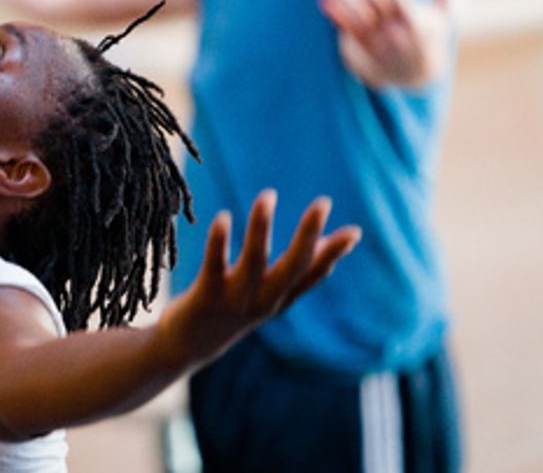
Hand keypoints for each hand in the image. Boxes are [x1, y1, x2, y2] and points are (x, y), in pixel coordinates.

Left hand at [159, 191, 360, 365]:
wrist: (187, 347)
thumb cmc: (232, 311)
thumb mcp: (270, 293)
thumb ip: (299, 270)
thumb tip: (331, 240)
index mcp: (280, 298)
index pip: (312, 275)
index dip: (333, 254)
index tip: (354, 231)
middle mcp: (264, 301)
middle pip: (293, 267)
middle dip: (308, 235)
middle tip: (323, 203)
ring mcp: (236, 300)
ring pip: (254, 261)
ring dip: (261, 227)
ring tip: (268, 195)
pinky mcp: (206, 296)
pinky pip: (214, 264)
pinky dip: (219, 241)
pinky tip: (223, 216)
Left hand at [318, 0, 466, 86]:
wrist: (417, 76)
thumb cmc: (430, 35)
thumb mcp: (443, 11)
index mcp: (418, 21)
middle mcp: (398, 33)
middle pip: (376, 2)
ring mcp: (379, 43)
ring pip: (358, 16)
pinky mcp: (363, 51)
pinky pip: (349, 32)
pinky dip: (336, 15)